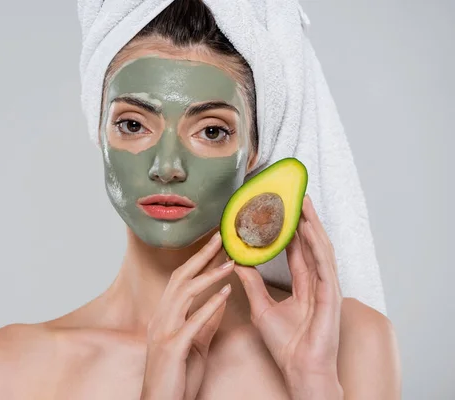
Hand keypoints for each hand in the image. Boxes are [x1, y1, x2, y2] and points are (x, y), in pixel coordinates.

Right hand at [140, 232, 234, 399]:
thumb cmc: (176, 378)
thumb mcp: (194, 344)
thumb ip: (205, 322)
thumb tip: (220, 299)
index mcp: (165, 317)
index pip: (180, 280)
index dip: (197, 260)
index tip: (216, 244)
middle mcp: (161, 319)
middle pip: (179, 278)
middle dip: (201, 256)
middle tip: (221, 238)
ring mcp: (164, 332)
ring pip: (184, 294)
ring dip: (209, 276)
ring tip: (230, 263)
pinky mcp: (173, 348)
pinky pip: (193, 321)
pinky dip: (209, 305)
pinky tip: (226, 293)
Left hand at [234, 195, 343, 398]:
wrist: (299, 369)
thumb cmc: (286, 345)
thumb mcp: (261, 308)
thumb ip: (252, 283)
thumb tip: (237, 262)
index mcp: (303, 286)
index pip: (296, 251)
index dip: (289, 230)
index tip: (281, 211)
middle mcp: (317, 283)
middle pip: (310, 244)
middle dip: (304, 219)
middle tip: (295, 196)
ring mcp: (326, 287)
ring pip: (319, 249)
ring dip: (312, 224)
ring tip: (303, 203)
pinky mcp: (331, 295)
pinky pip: (324, 265)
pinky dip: (317, 245)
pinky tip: (309, 229)